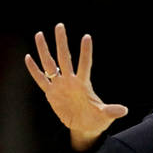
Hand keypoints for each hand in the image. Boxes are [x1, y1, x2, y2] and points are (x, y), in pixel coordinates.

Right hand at [24, 23, 127, 148]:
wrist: (84, 126)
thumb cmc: (96, 118)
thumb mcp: (104, 116)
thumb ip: (111, 111)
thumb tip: (124, 110)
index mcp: (83, 84)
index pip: (84, 64)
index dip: (85, 52)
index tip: (86, 37)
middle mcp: (70, 81)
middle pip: (64, 58)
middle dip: (61, 42)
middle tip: (59, 26)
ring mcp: (60, 85)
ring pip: (49, 64)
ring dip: (44, 50)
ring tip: (39, 34)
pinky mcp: (51, 93)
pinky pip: (40, 79)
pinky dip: (34, 70)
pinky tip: (28, 57)